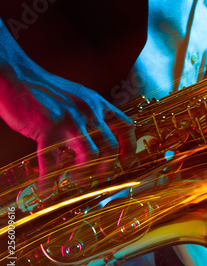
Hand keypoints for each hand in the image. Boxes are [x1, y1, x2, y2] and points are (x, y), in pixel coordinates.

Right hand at [0, 64, 135, 194]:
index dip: (130, 146)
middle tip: (99, 176)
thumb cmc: (45, 90)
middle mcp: (89, 112)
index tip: (126, 161)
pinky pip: (51, 161)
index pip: (125, 125)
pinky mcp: (47, 129)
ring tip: (79, 181)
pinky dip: (49, 179)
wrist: (16, 76)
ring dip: (86, 173)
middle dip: (108, 167)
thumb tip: (91, 144)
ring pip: (90, 154)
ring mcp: (69, 121)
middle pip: (111, 146)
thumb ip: (87, 118)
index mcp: (98, 104)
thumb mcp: (76, 98)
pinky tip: (46, 189)